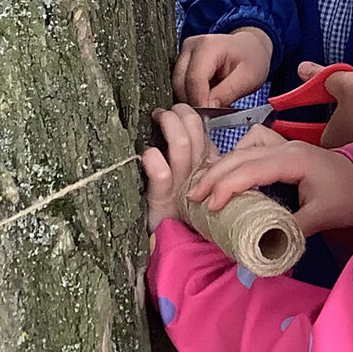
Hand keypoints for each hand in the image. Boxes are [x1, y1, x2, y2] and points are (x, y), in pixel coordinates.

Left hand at [142, 104, 219, 233]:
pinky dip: (152, 157)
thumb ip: (193, 153)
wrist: (174, 241)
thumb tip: (181, 124)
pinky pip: (161, 171)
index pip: (203, 129)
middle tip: (165, 112)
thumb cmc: (178, 205)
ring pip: (181, 145)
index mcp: (207, 163)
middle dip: (179, 112)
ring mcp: (181, 184)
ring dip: (168, 125)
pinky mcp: (163, 199)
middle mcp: (197, 171)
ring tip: (157, 118)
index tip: (177, 110)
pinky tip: (146, 153)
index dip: (190, 114)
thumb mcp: (193, 176)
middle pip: (194, 129)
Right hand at [172, 27, 272, 107]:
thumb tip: (206, 109)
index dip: (200, 101)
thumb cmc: (252, 60)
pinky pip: (179, 85)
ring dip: (191, 100)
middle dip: (193, 103)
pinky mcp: (181, 61)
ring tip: (211, 106)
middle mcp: (191, 46)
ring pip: (176, 86)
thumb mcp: (247, 79)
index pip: (194, 79)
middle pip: (180, 83)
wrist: (251, 47)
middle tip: (210, 116)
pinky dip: (189, 95)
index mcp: (208, 45)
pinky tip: (205, 99)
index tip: (208, 119)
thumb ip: (226, 94)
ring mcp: (183, 52)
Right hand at [187, 134, 352, 236]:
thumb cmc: (350, 196)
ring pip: (245, 146)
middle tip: (193, 198)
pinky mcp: (287, 150)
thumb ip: (292, 231)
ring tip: (208, 187)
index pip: (250, 169)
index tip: (209, 207)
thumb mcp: (322, 216)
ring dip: (224, 164)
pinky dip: (238, 157)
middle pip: (240, 155)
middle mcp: (286, 147)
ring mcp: (286, 145)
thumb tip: (263, 250)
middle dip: (214, 175)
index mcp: (293, 160)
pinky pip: (255, 145)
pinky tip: (232, 174)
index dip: (226, 186)